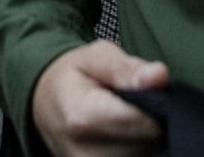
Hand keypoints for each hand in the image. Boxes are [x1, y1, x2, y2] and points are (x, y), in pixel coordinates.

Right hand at [31, 41, 168, 156]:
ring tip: (128, 119)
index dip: (158, 107)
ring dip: (145, 139)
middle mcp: (83, 152)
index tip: (150, 93)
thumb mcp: (96, 57)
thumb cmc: (74, 76)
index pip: (144, 123)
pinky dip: (136, 148)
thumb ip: (127, 68)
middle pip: (147, 145)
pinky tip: (125, 135)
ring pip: (145, 156)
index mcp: (82, 117)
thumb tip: (159, 76)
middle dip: (151, 123)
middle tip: (134, 104)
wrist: (45, 103)